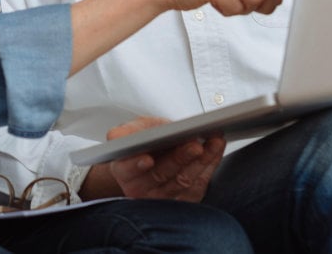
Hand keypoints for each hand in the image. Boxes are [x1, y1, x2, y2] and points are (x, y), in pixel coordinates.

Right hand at [80, 117, 224, 201]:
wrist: (154, 153)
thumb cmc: (142, 140)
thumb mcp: (131, 130)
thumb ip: (123, 132)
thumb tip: (115, 137)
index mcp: (125, 171)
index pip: (128, 170)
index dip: (136, 165)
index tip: (147, 159)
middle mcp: (142, 189)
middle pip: (162, 175)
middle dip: (180, 158)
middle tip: (194, 144)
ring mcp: (164, 198)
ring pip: (184, 181)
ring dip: (201, 161)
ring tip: (214, 141)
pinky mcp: (185, 200)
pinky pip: (199, 185)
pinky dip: (210, 165)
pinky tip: (216, 149)